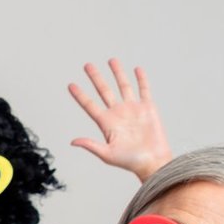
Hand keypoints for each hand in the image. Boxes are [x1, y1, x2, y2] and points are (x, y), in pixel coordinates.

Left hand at [68, 59, 172, 181]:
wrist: (153, 162)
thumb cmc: (130, 162)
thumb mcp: (107, 154)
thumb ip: (91, 145)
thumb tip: (73, 141)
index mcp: (106, 123)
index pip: (89, 105)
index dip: (80, 95)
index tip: (70, 85)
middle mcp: (118, 113)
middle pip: (104, 91)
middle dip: (96, 78)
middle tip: (87, 65)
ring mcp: (133, 109)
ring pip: (123, 86)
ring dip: (117, 73)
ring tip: (111, 60)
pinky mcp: (148, 108)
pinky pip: (144, 90)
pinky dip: (141, 79)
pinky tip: (136, 69)